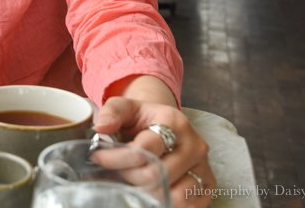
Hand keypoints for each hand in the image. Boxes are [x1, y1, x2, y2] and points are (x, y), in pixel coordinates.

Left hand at [95, 97, 212, 207]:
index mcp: (175, 123)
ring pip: (171, 195)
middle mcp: (194, 145)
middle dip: (128, 176)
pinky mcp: (207, 186)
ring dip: (145, 193)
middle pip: (155, 176)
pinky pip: (187, 206)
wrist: (165, 125)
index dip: (116, 157)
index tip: (97, 157)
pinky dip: (165, 203)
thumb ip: (111, 112)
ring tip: (133, 181)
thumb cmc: (142, 118)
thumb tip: (101, 127)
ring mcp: (204, 167)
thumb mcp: (125, 107)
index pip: (144, 150)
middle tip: (116, 171)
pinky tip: (150, 193)